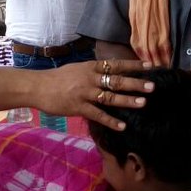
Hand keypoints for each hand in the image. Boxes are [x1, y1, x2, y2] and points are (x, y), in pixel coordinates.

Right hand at [37, 59, 153, 129]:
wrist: (37, 86)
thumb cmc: (58, 78)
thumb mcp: (78, 69)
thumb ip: (95, 71)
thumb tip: (112, 70)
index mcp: (91, 67)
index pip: (116, 64)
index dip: (133, 65)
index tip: (149, 66)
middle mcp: (90, 78)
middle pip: (116, 80)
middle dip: (135, 83)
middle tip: (152, 86)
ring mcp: (84, 93)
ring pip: (109, 97)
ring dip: (127, 101)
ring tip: (142, 103)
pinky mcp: (78, 107)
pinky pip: (97, 115)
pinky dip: (110, 121)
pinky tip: (122, 126)